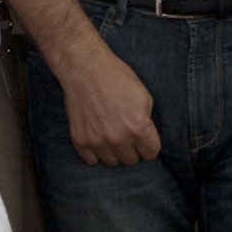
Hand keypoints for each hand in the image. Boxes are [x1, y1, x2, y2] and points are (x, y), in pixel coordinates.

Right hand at [57, 49, 161, 165]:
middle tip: (124, 132)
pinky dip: (95, 152)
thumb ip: (146, 121)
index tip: (142, 137)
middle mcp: (118, 138)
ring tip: (110, 134)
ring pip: (112, 163)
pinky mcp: (80, 140)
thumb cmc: (116, 77)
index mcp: (138, 127)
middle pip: (131, 160)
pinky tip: (96, 137)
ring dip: (113, 151)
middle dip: (131, 148)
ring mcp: (97, 141)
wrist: (84, 68)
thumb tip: (144, 137)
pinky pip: (91, 160)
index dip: (148, 144)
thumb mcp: (143, 95)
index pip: (151, 153)